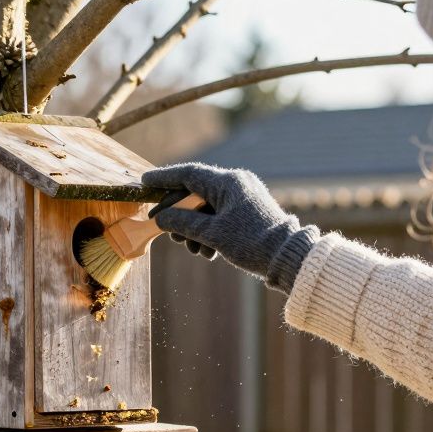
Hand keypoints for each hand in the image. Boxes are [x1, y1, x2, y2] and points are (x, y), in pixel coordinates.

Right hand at [143, 162, 319, 293]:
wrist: (288, 258)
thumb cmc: (252, 242)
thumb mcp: (212, 234)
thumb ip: (183, 223)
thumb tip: (160, 218)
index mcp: (228, 182)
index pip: (188, 173)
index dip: (163, 178)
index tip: (144, 182)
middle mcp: (235, 184)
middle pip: (194, 193)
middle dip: (178, 215)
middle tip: (165, 231)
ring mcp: (242, 197)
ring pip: (205, 208)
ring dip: (193, 229)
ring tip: (193, 250)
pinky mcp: (246, 212)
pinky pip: (218, 216)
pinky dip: (208, 232)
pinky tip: (208, 252)